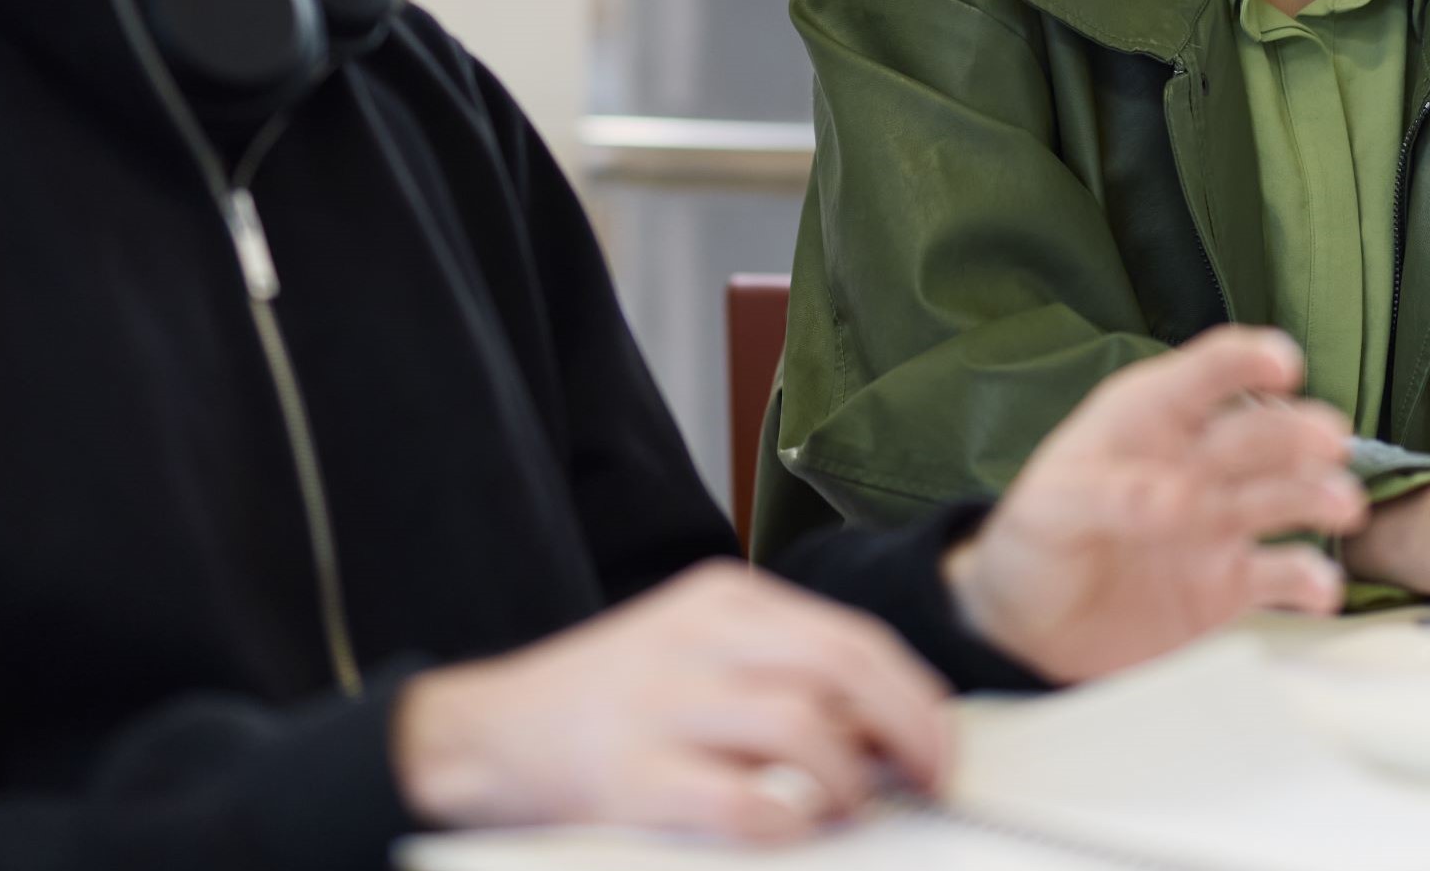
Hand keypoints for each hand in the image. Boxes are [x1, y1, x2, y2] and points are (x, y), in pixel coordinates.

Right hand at [392, 562, 949, 840]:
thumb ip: (776, 667)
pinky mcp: (633, 777)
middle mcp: (695, 639)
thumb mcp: (694, 649)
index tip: (938, 741)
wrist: (490, 734)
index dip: (911, 693)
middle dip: (906, 728)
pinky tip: (794, 830)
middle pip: (839, 668)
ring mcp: (661, 705)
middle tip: (929, 777)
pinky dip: (786, 821)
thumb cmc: (607, 702)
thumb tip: (883, 726)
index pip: (848, 634)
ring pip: (801, 726)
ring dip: (848, 779)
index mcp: (720, 600)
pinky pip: (741, 803)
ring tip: (851, 808)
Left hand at [945, 325, 1363, 682]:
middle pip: (1258, 434)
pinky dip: (1308, 580)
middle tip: (1327, 442)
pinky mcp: (1230, 585)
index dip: (1246, 361)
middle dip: (1295, 432)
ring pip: (1284, 496)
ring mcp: (1219, 522)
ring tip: (1340, 506)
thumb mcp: (1050, 510)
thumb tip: (1179, 499)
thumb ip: (1109, 497)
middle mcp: (1195, 464)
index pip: (1205, 374)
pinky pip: (1282, 576)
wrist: (1028, 629)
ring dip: (1317, 494)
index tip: (1284, 365)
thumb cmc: (1032, 543)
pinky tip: (1319, 588)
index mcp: (1148, 421)